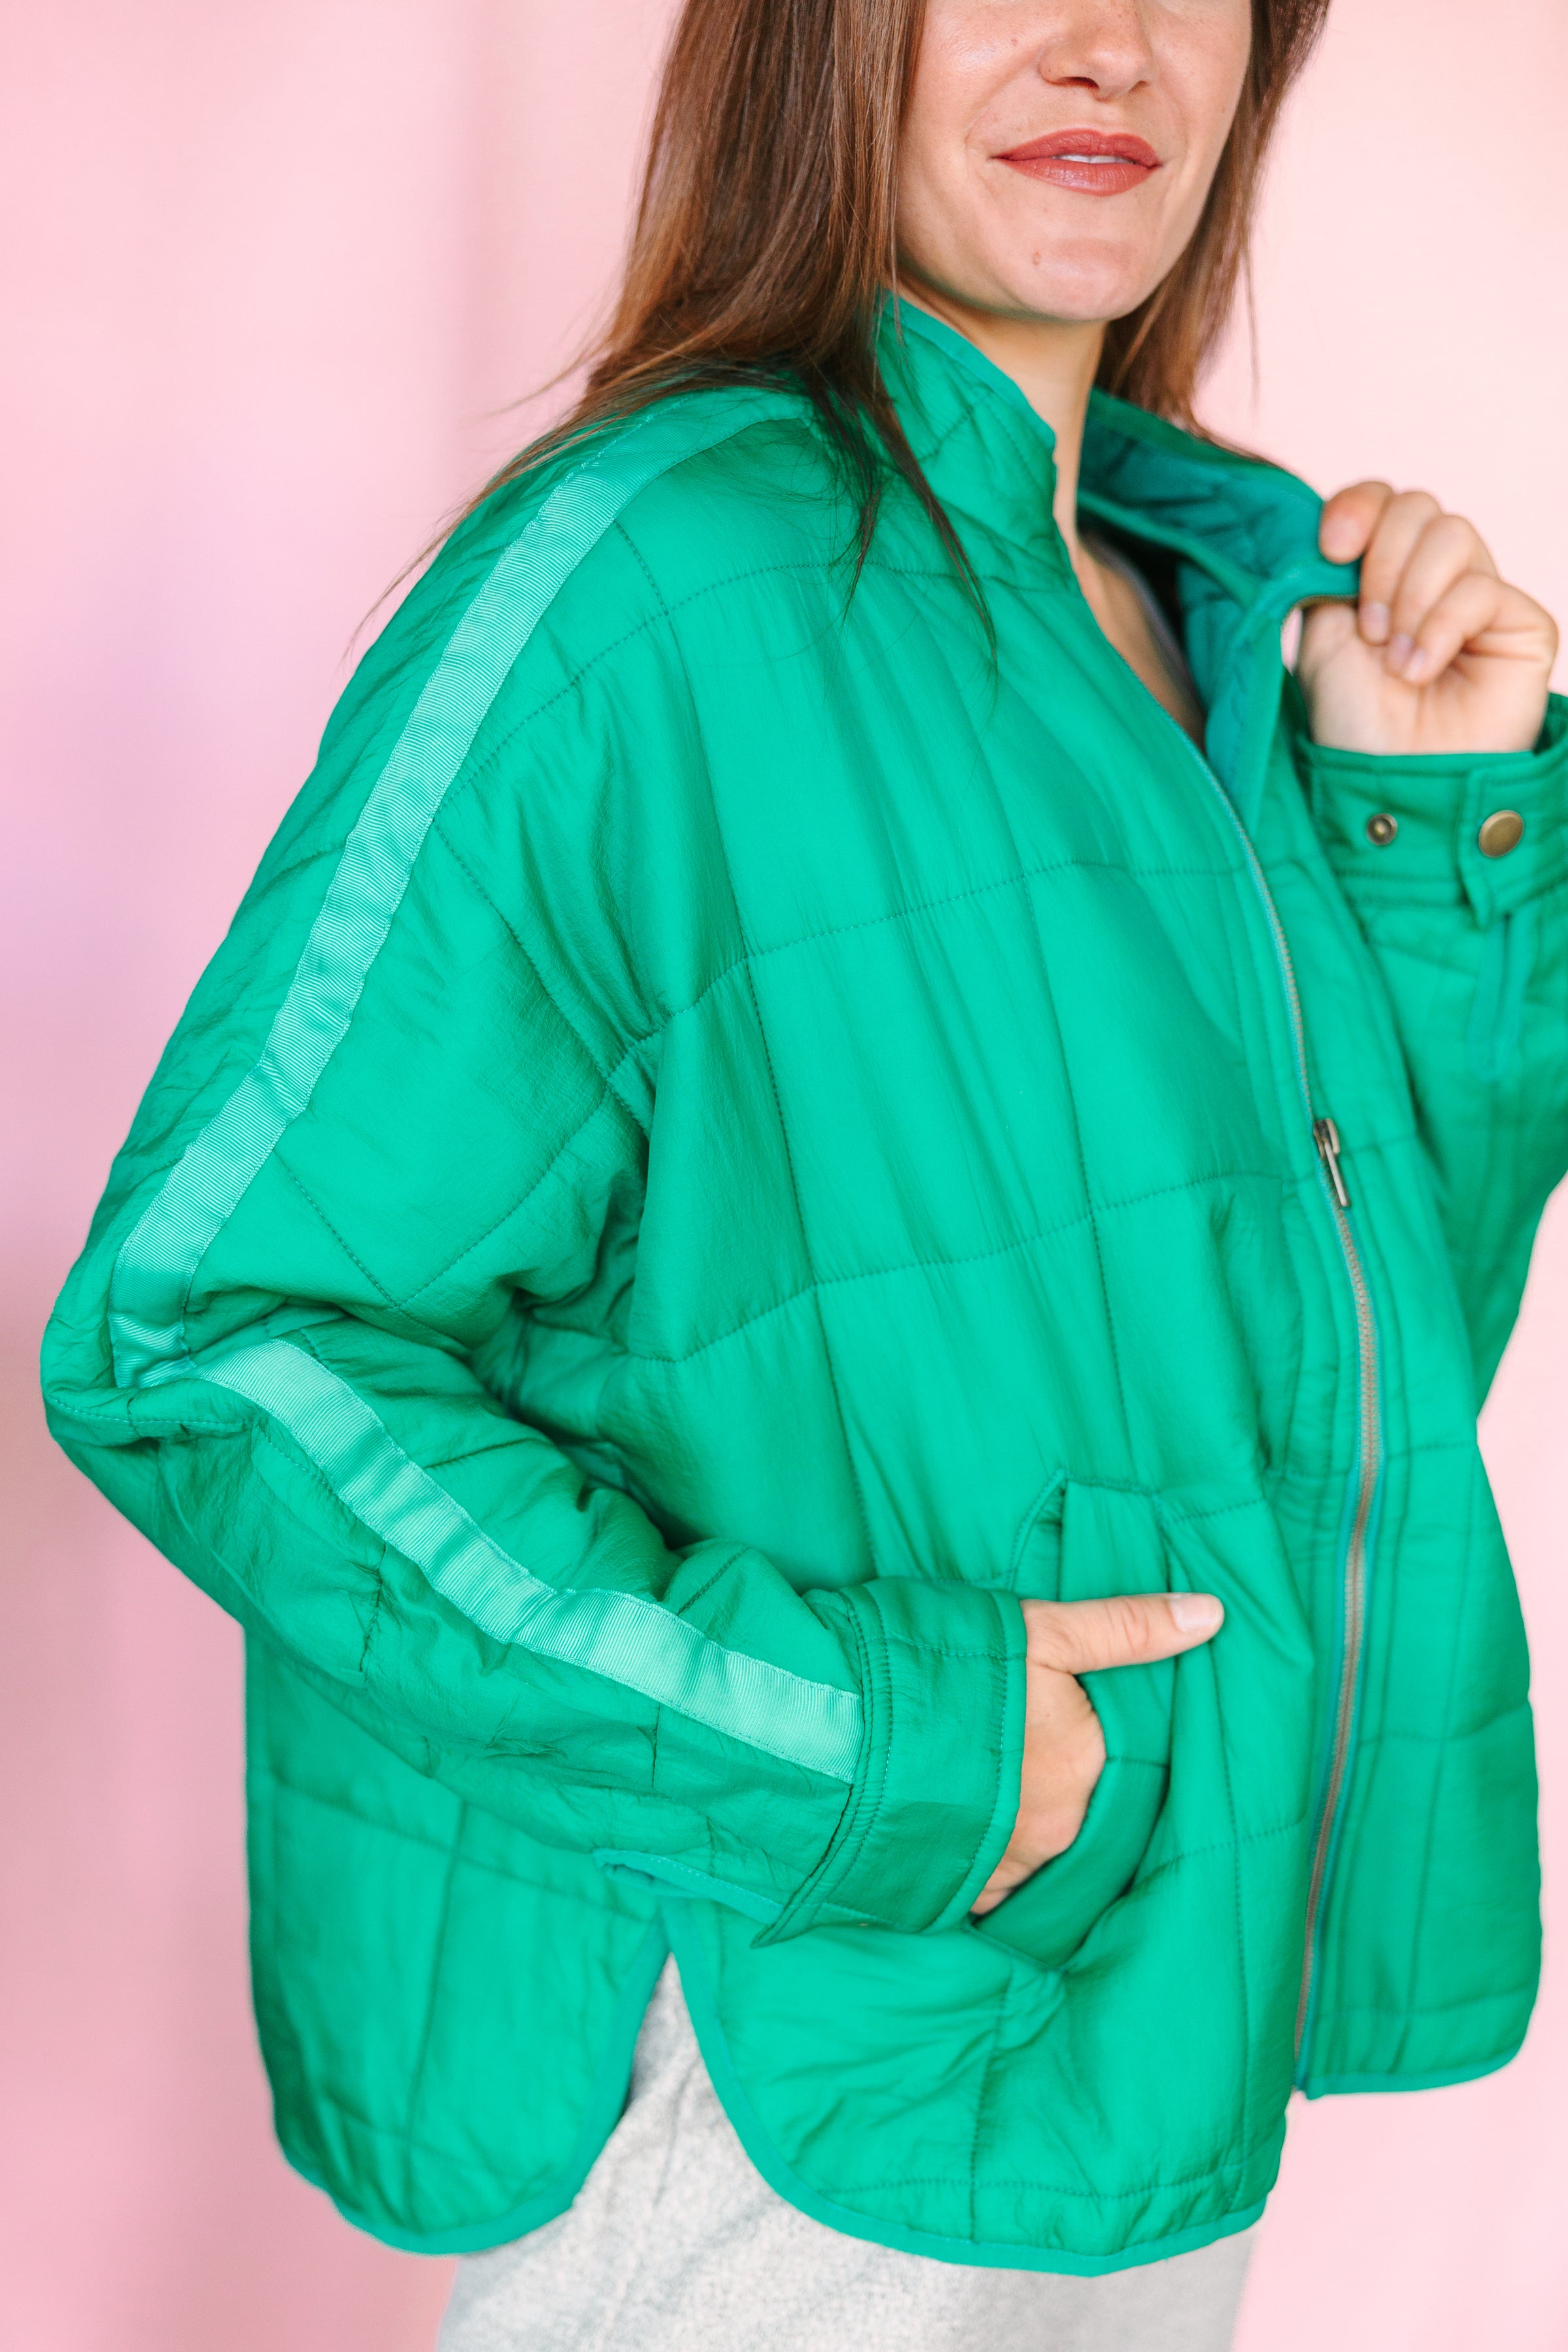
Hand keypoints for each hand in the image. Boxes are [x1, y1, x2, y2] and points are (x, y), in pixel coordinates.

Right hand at [971, 1590, 1223, 1916]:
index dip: (1092, 1732)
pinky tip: (965, 1817)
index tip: (1061, 1711)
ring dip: (1021, 1813)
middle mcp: (1059, 1828)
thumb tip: (1212, 1614)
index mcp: (1087, 1765)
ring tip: (989, 1773)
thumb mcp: (1038, 1629)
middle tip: (1017, 1737)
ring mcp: (1008, 1867)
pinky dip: (985, 1850)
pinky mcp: (959, 1890)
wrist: (838, 1730)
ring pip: (1038, 1841)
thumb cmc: (943, 1672)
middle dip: (1055, 1775)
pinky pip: (993, 1879)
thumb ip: (1124, 1627)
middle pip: (1079, 1802)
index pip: (1120, 1755)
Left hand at [1298, 483, 1556, 757]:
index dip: (1359, 507)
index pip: (1382, 501)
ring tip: (1394, 659)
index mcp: (1381, 574)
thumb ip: (1332, 572)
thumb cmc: (1354, 725)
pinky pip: (1480, 588)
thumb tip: (1343, 527)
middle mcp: (1432, 580)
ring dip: (1410, 596)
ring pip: (1451, 534)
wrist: (1392, 784)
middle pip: (1418, 507)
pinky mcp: (1520, 623)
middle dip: (1381, 561)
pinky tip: (1421, 670)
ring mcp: (1479, 598)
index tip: (1331, 548)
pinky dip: (1440, 627)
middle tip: (1368, 628)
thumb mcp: (1322, 638)